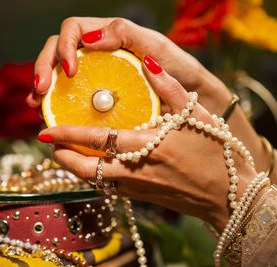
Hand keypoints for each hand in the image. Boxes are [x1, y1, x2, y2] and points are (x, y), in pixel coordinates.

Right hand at [27, 17, 230, 114]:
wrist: (199, 104)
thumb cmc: (183, 74)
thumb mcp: (160, 50)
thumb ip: (128, 35)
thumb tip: (90, 38)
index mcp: (111, 37)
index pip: (74, 30)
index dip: (64, 46)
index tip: (69, 70)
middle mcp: (100, 55)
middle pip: (58, 50)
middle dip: (43, 66)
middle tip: (40, 90)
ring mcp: (98, 77)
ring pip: (59, 74)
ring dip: (43, 85)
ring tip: (36, 103)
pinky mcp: (99, 98)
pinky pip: (71, 97)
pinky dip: (56, 103)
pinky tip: (48, 114)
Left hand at [38, 58, 257, 231]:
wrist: (230, 197)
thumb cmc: (217, 154)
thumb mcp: (197, 115)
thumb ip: (169, 87)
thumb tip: (148, 61)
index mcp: (147, 146)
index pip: (96, 140)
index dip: (67, 135)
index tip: (45, 130)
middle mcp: (135, 171)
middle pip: (84, 169)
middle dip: (61, 157)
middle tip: (49, 144)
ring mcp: (137, 189)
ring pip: (93, 181)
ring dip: (74, 168)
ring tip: (64, 152)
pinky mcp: (142, 198)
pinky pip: (108, 188)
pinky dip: (93, 176)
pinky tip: (94, 163)